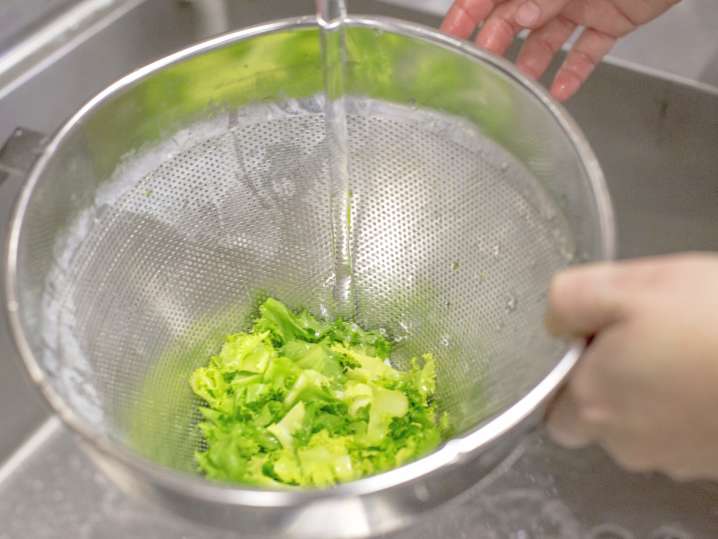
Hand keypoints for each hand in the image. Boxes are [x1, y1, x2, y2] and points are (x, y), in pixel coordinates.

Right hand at [441, 0, 680, 100]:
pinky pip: (587, 50)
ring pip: (547, 38)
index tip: (450, 38)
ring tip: (519, 89)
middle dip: (497, 43)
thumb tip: (516, 17)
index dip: (467, 14)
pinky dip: (574, 71)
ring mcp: (581, 2)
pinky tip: (561, 91)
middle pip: (515, 17)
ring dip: (532, 64)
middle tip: (484, 69)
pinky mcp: (610, 20)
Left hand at [545, 253, 717, 480]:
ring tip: (688, 349)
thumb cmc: (712, 320)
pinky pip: (686, 433)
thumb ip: (569, 301)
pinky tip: (711, 371)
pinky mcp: (714, 461)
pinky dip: (692, 407)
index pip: (554, 408)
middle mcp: (628, 444)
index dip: (571, 374)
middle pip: (601, 419)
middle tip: (647, 338)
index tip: (597, 341)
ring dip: (657, 394)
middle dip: (614, 383)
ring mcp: (677, 459)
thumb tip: (554, 322)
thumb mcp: (629, 285)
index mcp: (593, 404)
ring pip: (646, 428)